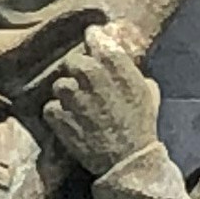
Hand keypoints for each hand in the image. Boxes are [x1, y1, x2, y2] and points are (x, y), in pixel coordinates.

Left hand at [31, 22, 162, 173]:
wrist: (128, 161)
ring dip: (67, 94)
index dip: (93, 38)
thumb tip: (121, 61)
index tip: (91, 40)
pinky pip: (51, 107)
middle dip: (78, 70)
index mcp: (118, 68)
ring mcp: (74, 98)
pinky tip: (70, 122)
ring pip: (60, 84)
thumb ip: (131, 72)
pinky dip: (58, 114)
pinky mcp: (60, 117)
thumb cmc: (142, 126)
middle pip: (74, 60)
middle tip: (83, 83)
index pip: (97, 38)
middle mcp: (94, 78)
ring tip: (77, 107)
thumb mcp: (148, 93)